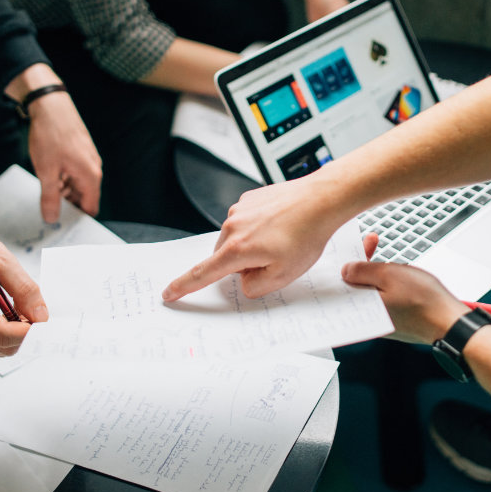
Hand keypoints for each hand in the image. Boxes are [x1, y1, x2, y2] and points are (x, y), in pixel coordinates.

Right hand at [0, 224, 47, 355]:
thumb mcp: (1, 261)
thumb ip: (24, 289)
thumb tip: (41, 315)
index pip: (3, 336)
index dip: (29, 332)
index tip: (46, 321)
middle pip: (2, 346)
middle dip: (25, 334)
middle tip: (39, 313)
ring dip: (16, 334)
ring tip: (23, 309)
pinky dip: (6, 333)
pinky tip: (12, 313)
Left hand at [26, 90, 101, 222]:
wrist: (51, 105)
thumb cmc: (51, 136)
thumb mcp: (46, 171)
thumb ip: (50, 198)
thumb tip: (51, 219)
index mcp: (90, 176)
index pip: (90, 208)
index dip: (78, 219)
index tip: (63, 226)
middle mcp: (94, 169)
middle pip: (85, 197)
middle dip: (69, 205)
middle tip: (49, 211)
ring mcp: (89, 159)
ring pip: (79, 185)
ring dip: (65, 191)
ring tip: (47, 192)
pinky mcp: (82, 152)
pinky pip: (76, 173)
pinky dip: (65, 179)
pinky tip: (50, 176)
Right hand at [162, 174, 345, 300]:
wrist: (321, 201)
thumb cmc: (306, 235)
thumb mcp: (283, 276)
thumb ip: (255, 286)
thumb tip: (244, 280)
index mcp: (237, 249)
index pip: (203, 273)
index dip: (184, 286)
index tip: (169, 293)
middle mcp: (233, 226)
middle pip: (225, 257)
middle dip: (243, 264)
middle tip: (274, 260)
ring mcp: (240, 209)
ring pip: (236, 239)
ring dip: (252, 245)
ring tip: (282, 240)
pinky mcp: (249, 198)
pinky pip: (247, 221)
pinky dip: (259, 228)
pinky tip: (281, 226)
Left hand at [342, 232, 466, 343]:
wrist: (450, 323)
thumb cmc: (423, 300)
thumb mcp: (389, 275)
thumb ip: (363, 270)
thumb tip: (346, 270)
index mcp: (362, 308)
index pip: (344, 280)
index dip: (348, 258)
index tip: (356, 243)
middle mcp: (368, 318)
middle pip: (356, 284)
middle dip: (363, 261)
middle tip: (373, 241)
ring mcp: (381, 321)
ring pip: (370, 291)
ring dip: (375, 271)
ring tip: (388, 258)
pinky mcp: (394, 321)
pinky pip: (382, 299)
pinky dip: (385, 285)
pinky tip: (396, 274)